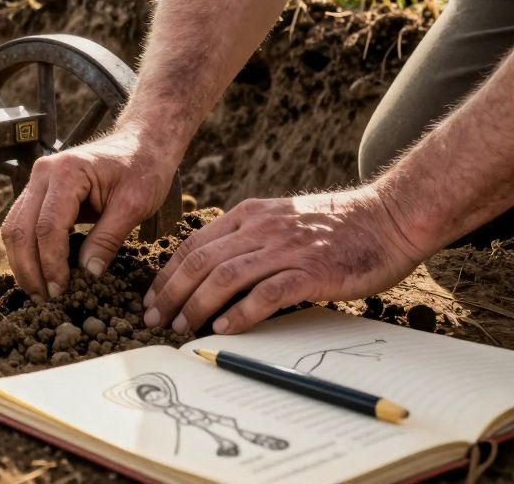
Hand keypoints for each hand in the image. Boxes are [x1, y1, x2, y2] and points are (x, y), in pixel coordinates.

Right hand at [1, 129, 178, 299]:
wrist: (142, 143)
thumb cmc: (142, 169)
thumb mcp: (134, 205)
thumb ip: (108, 239)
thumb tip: (88, 275)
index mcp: (67, 172)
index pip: (47, 227)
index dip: (51, 263)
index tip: (61, 291)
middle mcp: (42, 173)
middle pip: (21, 229)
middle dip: (30, 269)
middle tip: (46, 300)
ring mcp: (36, 181)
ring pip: (13, 228)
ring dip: (22, 263)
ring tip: (39, 292)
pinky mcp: (38, 192)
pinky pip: (21, 224)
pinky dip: (25, 251)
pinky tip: (38, 273)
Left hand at [143, 186, 430, 334]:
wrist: (390, 216)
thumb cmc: (338, 226)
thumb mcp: (282, 219)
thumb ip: (250, 238)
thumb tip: (215, 270)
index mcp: (249, 215)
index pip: (194, 244)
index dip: (168, 273)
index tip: (153, 297)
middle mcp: (261, 228)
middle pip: (200, 261)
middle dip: (171, 293)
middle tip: (154, 319)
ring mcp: (286, 248)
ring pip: (225, 277)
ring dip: (197, 306)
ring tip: (181, 328)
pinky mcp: (311, 270)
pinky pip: (266, 294)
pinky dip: (241, 313)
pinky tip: (224, 330)